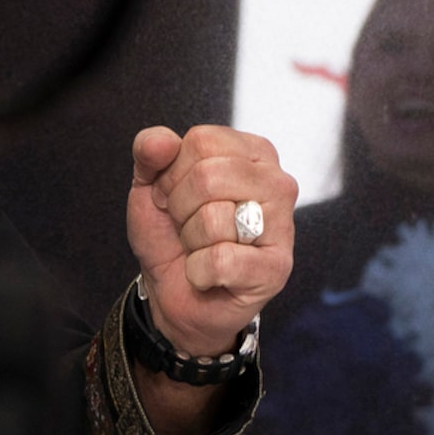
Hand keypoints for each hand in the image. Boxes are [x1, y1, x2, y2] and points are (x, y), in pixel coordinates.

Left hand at [128, 125, 296, 356]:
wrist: (175, 293)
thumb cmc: (173, 236)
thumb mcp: (150, 186)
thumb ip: (150, 152)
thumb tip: (161, 141)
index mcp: (253, 153)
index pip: (203, 141)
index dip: (174, 172)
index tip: (178, 196)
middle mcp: (277, 183)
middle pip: (209, 176)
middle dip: (181, 208)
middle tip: (189, 226)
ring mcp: (282, 226)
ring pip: (214, 219)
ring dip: (191, 242)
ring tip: (202, 249)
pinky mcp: (276, 269)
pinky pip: (220, 260)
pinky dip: (199, 272)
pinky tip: (210, 274)